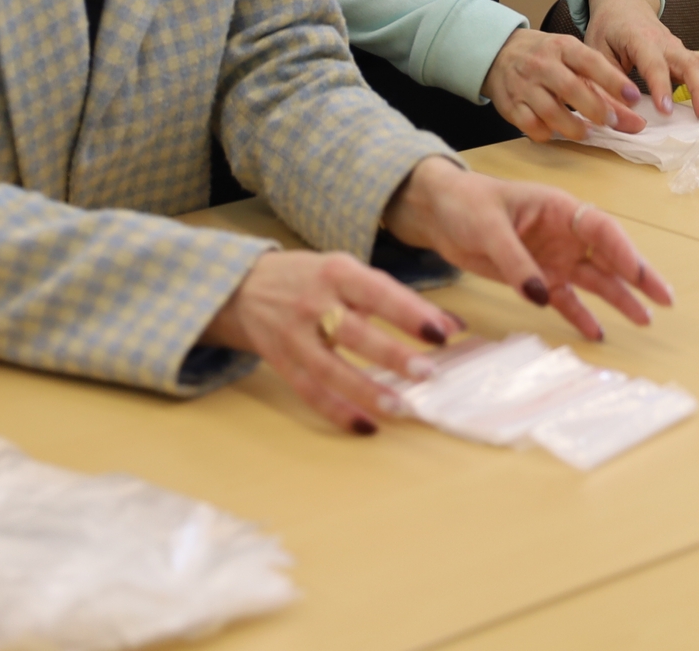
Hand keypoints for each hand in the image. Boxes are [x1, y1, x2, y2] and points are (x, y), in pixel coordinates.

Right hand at [199, 248, 459, 433]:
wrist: (244, 287)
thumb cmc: (312, 277)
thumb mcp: (351, 273)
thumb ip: (399, 299)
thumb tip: (453, 327)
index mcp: (337, 272)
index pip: (378, 292)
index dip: (409, 313)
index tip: (440, 334)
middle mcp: (314, 303)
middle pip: (355, 333)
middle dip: (392, 355)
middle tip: (427, 373)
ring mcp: (295, 336)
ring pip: (331, 369)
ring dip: (366, 391)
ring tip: (401, 407)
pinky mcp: (282, 362)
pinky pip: (310, 392)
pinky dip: (338, 412)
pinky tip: (366, 426)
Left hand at [383, 156, 673, 341]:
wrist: (437, 212)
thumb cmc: (465, 204)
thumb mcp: (489, 227)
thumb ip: (515, 261)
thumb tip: (541, 296)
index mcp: (559, 209)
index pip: (601, 229)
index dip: (623, 251)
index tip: (639, 274)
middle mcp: (564, 234)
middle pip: (608, 256)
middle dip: (638, 276)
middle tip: (665, 299)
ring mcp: (553, 257)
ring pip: (593, 280)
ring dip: (618, 298)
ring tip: (644, 320)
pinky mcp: (537, 277)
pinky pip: (565, 299)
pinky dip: (580, 315)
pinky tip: (596, 332)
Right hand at [485, 26, 645, 141]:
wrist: (498, 52)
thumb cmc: (545, 57)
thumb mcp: (572, 58)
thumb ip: (602, 86)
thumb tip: (634, 119)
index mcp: (563, 47)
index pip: (591, 62)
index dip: (614, 81)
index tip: (633, 98)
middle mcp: (542, 64)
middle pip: (571, 88)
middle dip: (595, 108)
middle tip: (612, 122)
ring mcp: (524, 85)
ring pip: (551, 111)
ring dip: (573, 127)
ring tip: (587, 132)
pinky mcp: (510, 105)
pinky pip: (530, 125)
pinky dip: (546, 133)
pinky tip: (556, 133)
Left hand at [583, 0, 698, 117]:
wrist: (624, 6)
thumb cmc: (608, 31)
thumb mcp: (596, 54)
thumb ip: (606, 83)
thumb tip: (622, 112)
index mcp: (640, 39)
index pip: (654, 64)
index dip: (661, 87)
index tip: (666, 111)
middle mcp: (666, 42)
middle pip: (690, 64)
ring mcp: (680, 48)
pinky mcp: (687, 55)